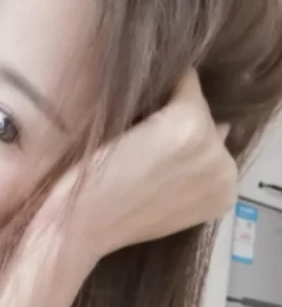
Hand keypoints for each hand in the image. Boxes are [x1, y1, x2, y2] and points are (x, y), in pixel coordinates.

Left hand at [24, 69, 237, 281]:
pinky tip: (132, 110)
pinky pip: (184, 81)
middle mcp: (225, 171)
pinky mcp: (189, 122)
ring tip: (131, 137)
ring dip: (165, 107)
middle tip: (138, 146)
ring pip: (194, 103)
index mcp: (223, 194)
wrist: (81, 225)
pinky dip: (160, 85)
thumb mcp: (164, 201)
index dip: (182, 143)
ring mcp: (210, 146)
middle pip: (209, 121)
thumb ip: (190, 172)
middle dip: (176, 124)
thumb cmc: (110, 217)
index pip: (215, 148)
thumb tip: (221, 126)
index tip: (153, 153)